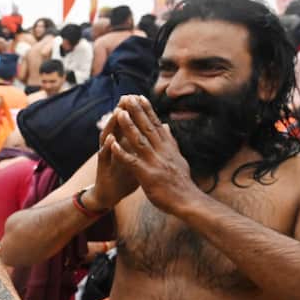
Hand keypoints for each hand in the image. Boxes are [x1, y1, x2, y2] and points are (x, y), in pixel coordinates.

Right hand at [83, 100, 140, 211]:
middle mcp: (113, 146)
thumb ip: (147, 144)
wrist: (109, 194)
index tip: (141, 97)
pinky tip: (111, 138)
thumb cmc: (124, 176)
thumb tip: (160, 132)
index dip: (135, 112)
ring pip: (108, 136)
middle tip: (127, 96)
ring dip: (113, 124)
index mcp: (123, 144)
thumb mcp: (138, 158)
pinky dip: (108, 147)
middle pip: (117, 126)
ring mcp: (106, 155)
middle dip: (123, 111)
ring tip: (118, 111)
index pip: (129, 124)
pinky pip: (104, 155)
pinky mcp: (102, 167)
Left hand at [112, 95, 205, 216]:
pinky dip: (122, 152)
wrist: (188, 201)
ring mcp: (155, 163)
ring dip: (128, 126)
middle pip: (147, 128)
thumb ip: (171, 142)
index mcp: (168, 147)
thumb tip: (166, 126)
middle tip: (127, 97)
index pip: (156, 125)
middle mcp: (162, 152)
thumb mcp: (178, 158)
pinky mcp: (147, 176)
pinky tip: (112, 144)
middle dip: (136, 111)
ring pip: (139, 141)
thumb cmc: (181, 183)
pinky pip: (132, 162)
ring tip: (119, 113)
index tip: (139, 97)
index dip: (147, 110)